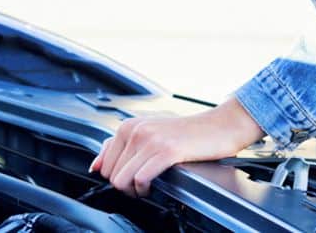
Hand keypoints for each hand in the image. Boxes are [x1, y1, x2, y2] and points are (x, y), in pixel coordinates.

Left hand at [88, 98, 264, 197]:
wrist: (220, 126)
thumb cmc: (188, 132)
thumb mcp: (150, 131)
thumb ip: (119, 146)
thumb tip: (96, 165)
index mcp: (129, 125)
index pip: (104, 164)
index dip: (116, 178)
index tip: (131, 179)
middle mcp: (136, 130)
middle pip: (111, 174)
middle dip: (125, 186)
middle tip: (142, 185)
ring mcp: (150, 140)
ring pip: (122, 179)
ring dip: (134, 191)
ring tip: (148, 187)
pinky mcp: (166, 151)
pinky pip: (140, 179)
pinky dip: (145, 189)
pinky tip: (155, 185)